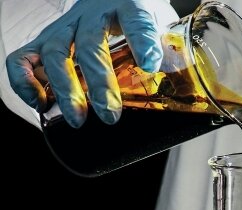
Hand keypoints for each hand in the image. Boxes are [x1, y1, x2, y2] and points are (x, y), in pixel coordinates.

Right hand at [6, 0, 177, 127]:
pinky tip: (40, 103)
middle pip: (90, 46)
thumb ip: (165, 49)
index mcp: (129, 6)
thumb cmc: (137, 15)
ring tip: (77, 119)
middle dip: (99, 84)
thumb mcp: (160, 24)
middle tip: (110, 115)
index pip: (135, 21)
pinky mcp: (47, 38)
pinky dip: (25, 81)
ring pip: (55, 53)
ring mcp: (67, 26)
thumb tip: (170, 87)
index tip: (150, 64)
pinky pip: (24, 56)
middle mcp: (93, 13)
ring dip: (63, 89)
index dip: (142, 42)